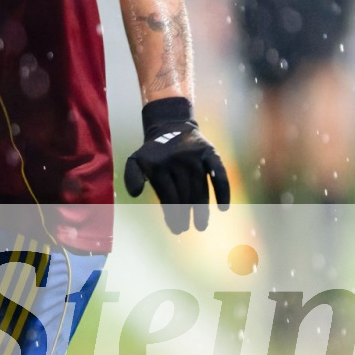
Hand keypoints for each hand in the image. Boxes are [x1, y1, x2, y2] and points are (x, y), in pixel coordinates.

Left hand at [125, 97, 230, 232]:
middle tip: (185, 228)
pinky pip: (218, 173)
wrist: (171, 125)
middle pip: (184, 194)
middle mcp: (178, 162)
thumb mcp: (136, 159)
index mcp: (159, 166)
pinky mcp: (211, 154)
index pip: (167, 195)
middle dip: (184, 214)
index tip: (175, 229)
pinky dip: (222, 190)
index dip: (171, 214)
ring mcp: (195, 158)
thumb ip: (132, 176)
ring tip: (200, 225)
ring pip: (200, 188)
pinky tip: (222, 208)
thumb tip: (135, 194)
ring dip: (201, 209)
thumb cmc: (153, 152)